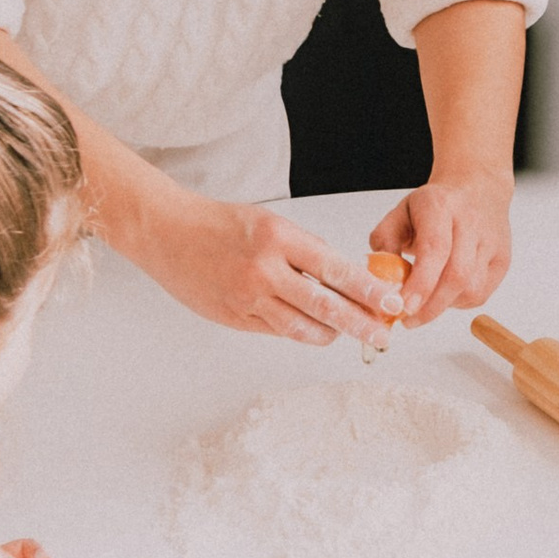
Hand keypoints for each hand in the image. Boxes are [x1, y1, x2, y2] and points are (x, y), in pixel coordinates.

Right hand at [142, 187, 398, 347]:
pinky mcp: (233, 318)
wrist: (166, 232)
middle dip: (360, 323)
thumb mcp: (270, 223)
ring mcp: (246, 298)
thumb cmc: (220, 223)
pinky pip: (276, 332)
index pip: (334, 269)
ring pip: (301, 328)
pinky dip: (299, 332)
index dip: (367, 290)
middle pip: (323, 306)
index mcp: (277, 238)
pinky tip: (314, 330)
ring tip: (348, 333)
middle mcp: (263, 270)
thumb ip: (304, 250)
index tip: (392, 302)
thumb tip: (343, 277)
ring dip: (330, 334)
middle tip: (383, 334)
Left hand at [371, 172, 513, 325]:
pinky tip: (445, 294)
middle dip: (431, 306)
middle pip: (457, 274)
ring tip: (426, 301)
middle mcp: (471, 222)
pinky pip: (481, 293)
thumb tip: (382, 278)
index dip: (421, 282)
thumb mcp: (400, 214)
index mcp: (440, 206)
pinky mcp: (502, 260)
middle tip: (409, 319)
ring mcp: (491, 242)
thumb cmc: (435, 206)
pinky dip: (459, 302)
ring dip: (444, 305)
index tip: (404, 305)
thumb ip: (385, 243)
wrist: (477, 189)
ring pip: (472, 288)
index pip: (435, 248)